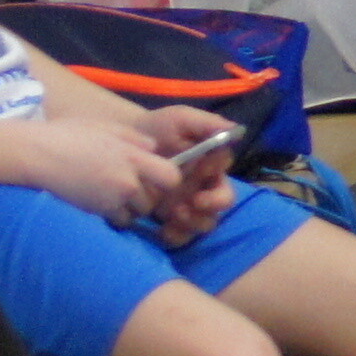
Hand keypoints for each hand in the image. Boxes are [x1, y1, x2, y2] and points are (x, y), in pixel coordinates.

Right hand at [25, 119, 190, 226]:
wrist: (38, 153)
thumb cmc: (71, 135)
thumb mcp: (109, 128)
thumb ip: (137, 139)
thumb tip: (155, 149)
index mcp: (134, 156)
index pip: (171, 177)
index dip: (168, 179)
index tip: (157, 176)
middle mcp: (128, 181)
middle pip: (154, 200)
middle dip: (147, 196)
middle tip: (131, 186)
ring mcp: (112, 199)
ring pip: (137, 214)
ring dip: (131, 208)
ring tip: (114, 194)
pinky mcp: (96, 211)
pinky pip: (118, 222)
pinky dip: (115, 217)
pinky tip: (102, 203)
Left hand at [129, 108, 237, 247]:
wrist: (119, 145)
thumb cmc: (153, 128)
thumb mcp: (179, 119)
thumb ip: (206, 123)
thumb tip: (236, 130)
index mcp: (210, 165)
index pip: (225, 178)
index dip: (217, 182)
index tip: (203, 174)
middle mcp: (203, 186)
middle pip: (222, 203)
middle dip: (212, 206)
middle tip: (193, 202)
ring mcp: (187, 205)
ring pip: (205, 222)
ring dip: (195, 223)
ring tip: (175, 214)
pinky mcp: (169, 220)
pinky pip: (182, 236)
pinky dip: (176, 237)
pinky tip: (162, 231)